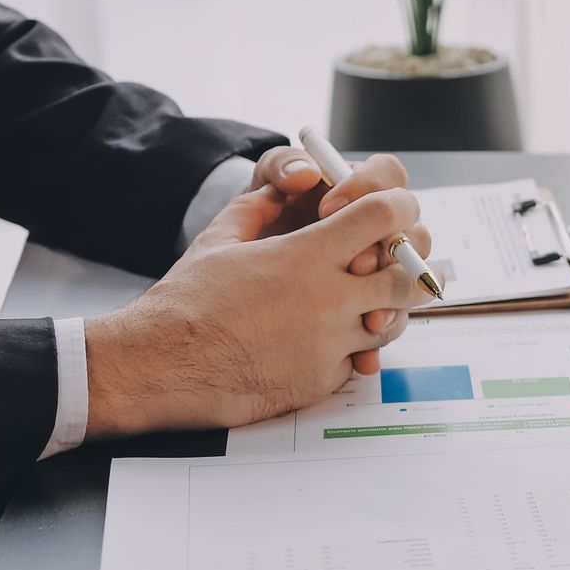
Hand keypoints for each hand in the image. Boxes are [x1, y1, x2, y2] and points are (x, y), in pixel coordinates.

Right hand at [84, 186, 430, 438]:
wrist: (160, 366)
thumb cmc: (185, 302)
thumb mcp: (220, 238)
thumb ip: (260, 207)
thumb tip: (282, 189)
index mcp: (306, 255)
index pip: (386, 216)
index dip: (396, 208)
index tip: (388, 214)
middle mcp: (327, 299)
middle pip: (409, 275)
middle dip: (409, 266)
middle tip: (391, 264)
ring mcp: (330, 343)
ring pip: (394, 321)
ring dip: (386, 309)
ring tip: (363, 303)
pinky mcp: (323, 379)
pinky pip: (360, 357)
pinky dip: (351, 346)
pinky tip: (324, 339)